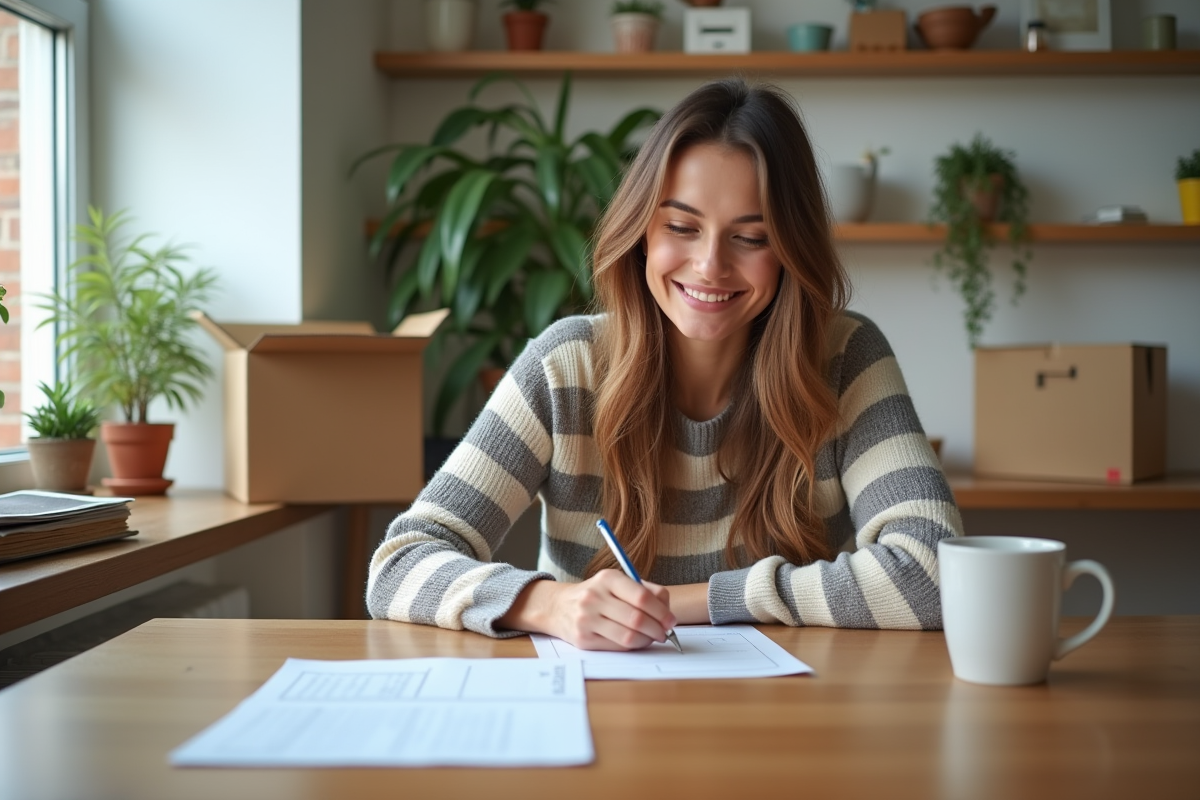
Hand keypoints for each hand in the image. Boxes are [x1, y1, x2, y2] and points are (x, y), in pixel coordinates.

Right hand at [500, 571, 675, 650]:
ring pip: (629, 636)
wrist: (558, 607)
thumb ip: (645, 590)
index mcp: (607, 578)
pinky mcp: (583, 639)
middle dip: (658, 629)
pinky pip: (617, 646)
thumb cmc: (597, 595)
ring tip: (652, 638)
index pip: (642, 596)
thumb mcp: (617, 583)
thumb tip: (667, 608)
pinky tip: (636, 641)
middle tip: (665, 632)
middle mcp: (594, 597)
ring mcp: (587, 619)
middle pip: (637, 618)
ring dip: (647, 640)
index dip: (661, 611)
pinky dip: (633, 646)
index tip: (671, 620)